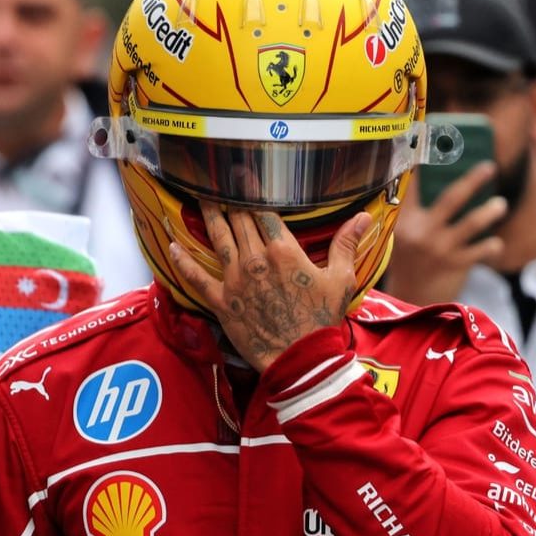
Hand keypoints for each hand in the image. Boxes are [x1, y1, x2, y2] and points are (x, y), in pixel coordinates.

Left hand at [169, 201, 368, 371]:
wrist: (300, 358)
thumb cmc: (322, 319)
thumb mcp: (341, 280)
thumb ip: (346, 244)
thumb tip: (365, 218)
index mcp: (283, 250)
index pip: (263, 212)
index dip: (252, 192)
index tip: (243, 176)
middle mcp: (255, 259)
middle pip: (238, 220)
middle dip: (228, 199)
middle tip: (217, 181)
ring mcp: (235, 279)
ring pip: (218, 238)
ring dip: (208, 216)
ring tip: (199, 198)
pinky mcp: (222, 300)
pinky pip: (196, 277)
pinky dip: (182, 260)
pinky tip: (170, 245)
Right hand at [386, 162, 505, 304]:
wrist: (409, 301)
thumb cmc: (410, 262)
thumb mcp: (405, 237)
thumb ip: (419, 215)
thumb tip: (449, 183)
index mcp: (402, 221)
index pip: (412, 186)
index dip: (422, 163)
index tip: (432, 141)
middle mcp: (419, 232)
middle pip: (450, 198)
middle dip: (472, 180)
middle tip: (489, 166)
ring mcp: (437, 249)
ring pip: (471, 223)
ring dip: (489, 211)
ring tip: (499, 204)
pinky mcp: (454, 265)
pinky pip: (480, 250)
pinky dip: (490, 245)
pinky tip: (495, 243)